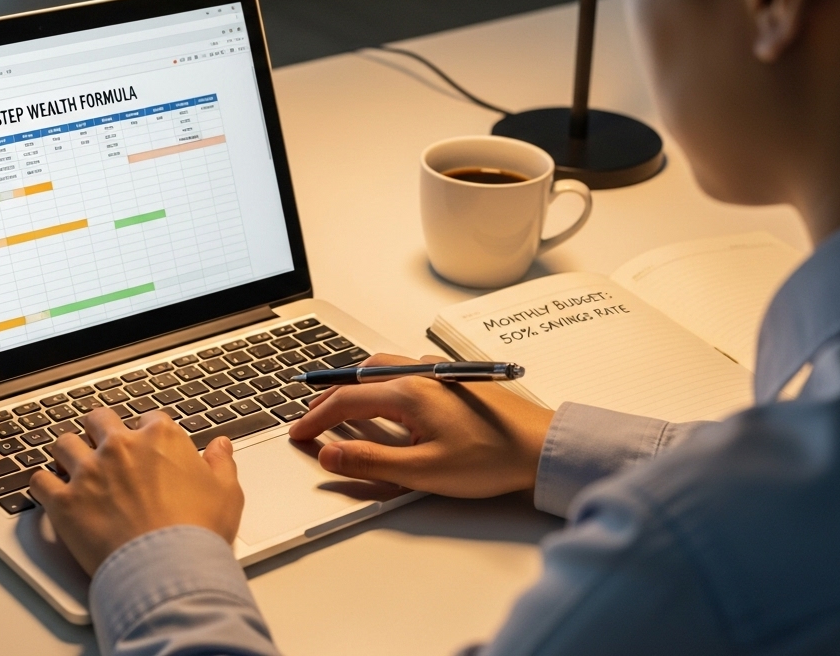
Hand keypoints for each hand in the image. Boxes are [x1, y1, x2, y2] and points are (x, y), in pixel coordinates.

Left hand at [29, 408, 242, 575]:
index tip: (147, 445)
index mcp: (160, 438)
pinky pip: (39, 481)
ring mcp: (89, 472)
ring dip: (68, 452)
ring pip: (64, 444)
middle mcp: (120, 447)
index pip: (148, 418)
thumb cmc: (198, 531)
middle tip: (102, 444)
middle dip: (99, 429)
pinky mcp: (64, 502)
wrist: (167, 567)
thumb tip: (221, 446)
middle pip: (98, 419)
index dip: (147, 432)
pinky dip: (42, 484)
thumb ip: (221, 464)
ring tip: (71, 464)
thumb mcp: (226, 492)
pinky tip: (49, 490)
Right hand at [288, 353, 553, 497]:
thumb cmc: (492, 458)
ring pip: (381, 370)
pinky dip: (379, 382)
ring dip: (354, 386)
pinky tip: (384, 398)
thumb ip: (371, 462)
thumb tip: (330, 454)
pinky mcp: (453, 381)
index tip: (298, 434)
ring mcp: (438, 374)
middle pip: (358, 379)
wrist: (541, 446)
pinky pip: (403, 371)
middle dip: (329, 399)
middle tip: (310, 420)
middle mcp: (420, 375)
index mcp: (408, 393)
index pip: (345, 401)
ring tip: (339, 405)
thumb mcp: (423, 471)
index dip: (315, 420)